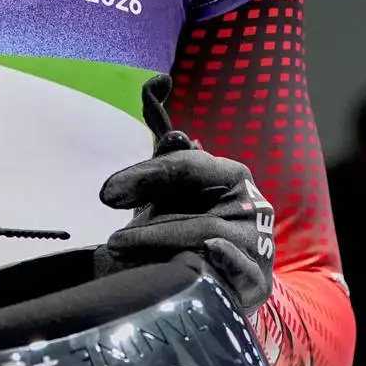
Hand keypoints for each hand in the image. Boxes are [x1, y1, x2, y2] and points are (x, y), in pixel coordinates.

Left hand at [98, 74, 275, 311]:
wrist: (233, 277)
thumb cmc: (196, 223)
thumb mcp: (175, 188)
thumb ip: (162, 149)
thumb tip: (155, 86)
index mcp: (229, 174)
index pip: (186, 165)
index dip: (145, 176)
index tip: (108, 194)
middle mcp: (248, 202)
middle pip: (197, 203)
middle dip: (151, 222)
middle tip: (113, 238)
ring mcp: (255, 240)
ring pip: (208, 234)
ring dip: (163, 242)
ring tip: (125, 251)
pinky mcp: (257, 278)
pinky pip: (242, 268)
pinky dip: (225, 259)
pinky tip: (205, 252)